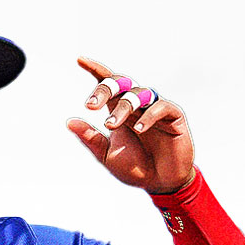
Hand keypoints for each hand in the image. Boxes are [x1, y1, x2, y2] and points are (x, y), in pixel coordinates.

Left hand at [66, 56, 195, 194]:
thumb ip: (91, 138)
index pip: (108, 84)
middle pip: (121, 83)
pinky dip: (147, 116)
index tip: (80, 60)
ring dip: (122, 108)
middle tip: (91, 106)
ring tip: (111, 126)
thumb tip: (69, 122)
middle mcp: (137, 105)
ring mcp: (156, 109)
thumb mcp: (107, 155)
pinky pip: (161, 107)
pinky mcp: (174, 117)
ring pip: (139, 94)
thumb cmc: (135, 168)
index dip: (96, 69)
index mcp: (120, 110)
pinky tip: (138, 128)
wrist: (160, 184)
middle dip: (105, 90)